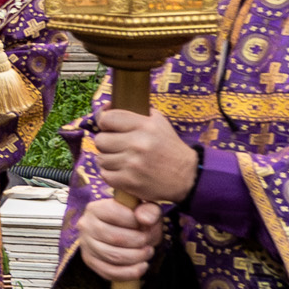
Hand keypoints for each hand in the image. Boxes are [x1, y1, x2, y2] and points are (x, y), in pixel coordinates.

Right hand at [75, 196, 162, 280]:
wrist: (122, 229)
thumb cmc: (135, 219)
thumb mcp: (145, 210)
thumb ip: (149, 211)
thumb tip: (145, 221)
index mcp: (96, 208)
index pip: (116, 215)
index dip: (137, 223)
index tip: (148, 226)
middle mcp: (86, 225)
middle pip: (115, 238)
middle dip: (138, 242)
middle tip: (149, 243)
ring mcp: (86, 245)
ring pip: (113, 256)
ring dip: (136, 257)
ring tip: (148, 252)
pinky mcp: (90, 261)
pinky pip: (110, 272)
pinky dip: (129, 273)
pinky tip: (142, 267)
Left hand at [82, 107, 200, 205]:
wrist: (187, 177)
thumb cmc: (170, 147)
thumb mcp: (159, 123)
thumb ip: (137, 113)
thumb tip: (108, 107)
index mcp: (145, 126)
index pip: (107, 119)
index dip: (105, 123)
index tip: (109, 127)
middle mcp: (138, 144)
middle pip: (100, 140)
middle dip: (106, 143)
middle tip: (115, 146)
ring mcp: (133, 164)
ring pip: (101, 159)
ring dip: (108, 159)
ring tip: (120, 159)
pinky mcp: (129, 182)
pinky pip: (105, 175)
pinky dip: (110, 174)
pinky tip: (121, 171)